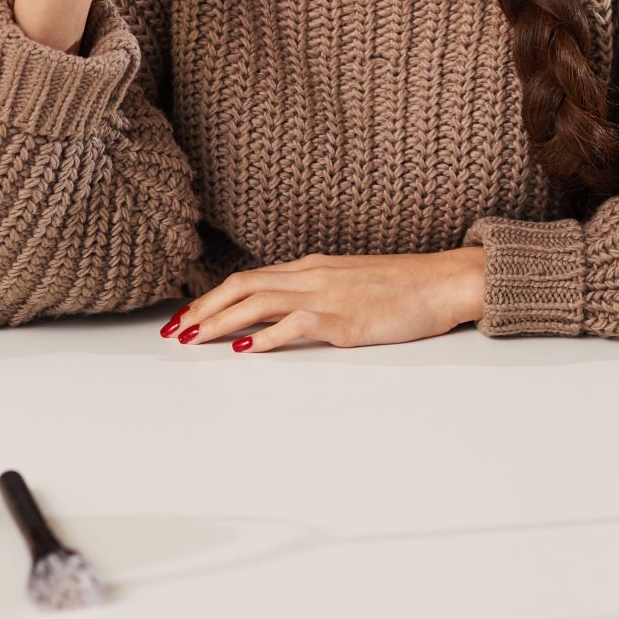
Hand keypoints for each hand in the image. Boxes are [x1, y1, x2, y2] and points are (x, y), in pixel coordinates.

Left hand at [163, 249, 487, 352]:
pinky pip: (296, 324)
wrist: (444, 281)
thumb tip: (282, 314)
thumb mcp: (349, 283)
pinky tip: (247, 351)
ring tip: (195, 339)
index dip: (212, 297)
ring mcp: (328, 295)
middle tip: (175, 331)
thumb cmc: (403, 287)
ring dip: (222, 322)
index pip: (249, 278)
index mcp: (312, 267)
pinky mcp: (345, 319)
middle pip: (243, 286)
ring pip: (260, 302)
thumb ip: (316, 293)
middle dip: (203, 308)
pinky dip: (266, 337)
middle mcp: (312, 275)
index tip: (187, 317)